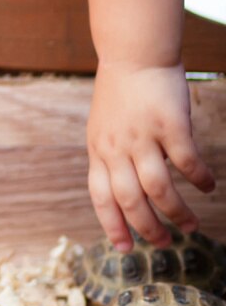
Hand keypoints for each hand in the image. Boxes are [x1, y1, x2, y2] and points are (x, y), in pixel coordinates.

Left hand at [86, 61, 215, 250]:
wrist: (133, 56)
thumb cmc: (120, 94)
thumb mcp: (103, 129)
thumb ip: (110, 158)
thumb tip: (125, 194)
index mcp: (98, 150)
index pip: (100, 196)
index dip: (112, 224)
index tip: (125, 250)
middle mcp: (116, 146)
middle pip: (129, 199)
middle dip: (147, 227)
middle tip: (164, 244)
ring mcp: (142, 136)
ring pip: (157, 188)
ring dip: (176, 211)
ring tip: (190, 225)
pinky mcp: (168, 124)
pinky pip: (185, 162)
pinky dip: (198, 179)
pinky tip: (207, 186)